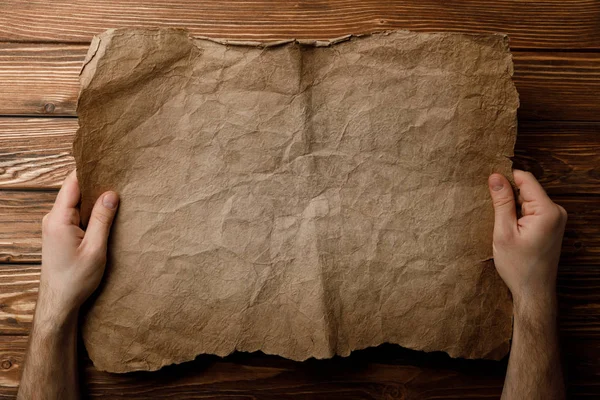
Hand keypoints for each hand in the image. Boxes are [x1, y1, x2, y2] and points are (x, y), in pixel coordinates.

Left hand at [37, 170, 118, 324]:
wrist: (59, 303)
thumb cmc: (76, 279)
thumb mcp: (96, 249)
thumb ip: (102, 219)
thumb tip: (111, 194)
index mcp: (58, 219)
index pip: (73, 183)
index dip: (89, 170)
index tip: (107, 161)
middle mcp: (52, 219)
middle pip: (75, 191)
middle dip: (96, 185)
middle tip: (119, 179)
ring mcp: (54, 227)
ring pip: (77, 204)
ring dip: (94, 201)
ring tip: (116, 197)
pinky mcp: (59, 234)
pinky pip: (76, 215)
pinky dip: (90, 213)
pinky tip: (105, 216)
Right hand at [488, 170, 566, 311]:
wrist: (533, 292)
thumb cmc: (518, 266)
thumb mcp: (504, 232)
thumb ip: (501, 202)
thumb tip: (495, 176)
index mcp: (547, 211)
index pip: (525, 179)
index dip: (505, 179)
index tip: (488, 185)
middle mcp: (556, 211)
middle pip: (526, 189)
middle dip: (508, 196)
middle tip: (494, 214)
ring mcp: (555, 219)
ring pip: (527, 200)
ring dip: (512, 208)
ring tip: (502, 225)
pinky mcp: (551, 225)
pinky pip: (531, 210)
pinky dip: (518, 215)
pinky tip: (510, 230)